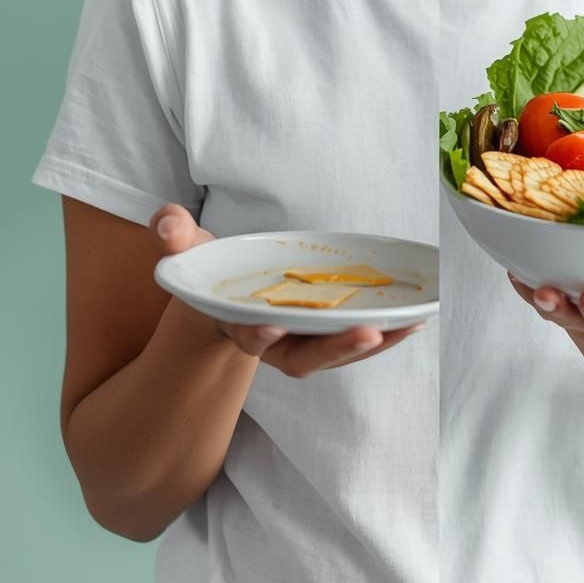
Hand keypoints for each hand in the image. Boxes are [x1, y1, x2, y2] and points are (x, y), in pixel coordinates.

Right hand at [150, 204, 424, 376]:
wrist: (224, 294)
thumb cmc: (208, 268)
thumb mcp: (187, 248)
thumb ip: (174, 236)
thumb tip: (166, 224)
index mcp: (235, 322)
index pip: (247, 334)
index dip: (258, 333)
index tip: (271, 324)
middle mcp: (272, 342)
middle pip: (303, 357)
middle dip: (334, 349)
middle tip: (368, 334)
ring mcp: (301, 343)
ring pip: (337, 353)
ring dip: (373, 344)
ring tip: (410, 325)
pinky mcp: (326, 335)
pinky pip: (357, 339)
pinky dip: (387, 333)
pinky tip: (417, 318)